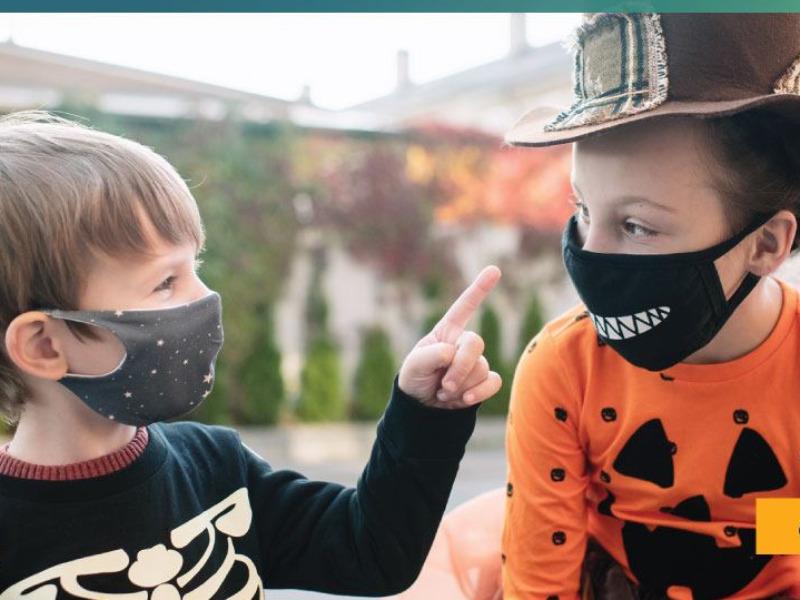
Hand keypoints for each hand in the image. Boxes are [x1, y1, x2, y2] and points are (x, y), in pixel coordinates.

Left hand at [399, 266, 502, 408]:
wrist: (422, 407)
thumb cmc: (415, 378)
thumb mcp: (413, 365)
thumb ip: (430, 355)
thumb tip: (452, 354)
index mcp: (447, 332)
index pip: (465, 306)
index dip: (479, 288)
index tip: (494, 270)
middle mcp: (463, 344)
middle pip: (475, 343)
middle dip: (460, 366)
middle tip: (443, 384)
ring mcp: (475, 362)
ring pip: (481, 367)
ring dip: (461, 385)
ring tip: (443, 393)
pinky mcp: (483, 381)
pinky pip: (493, 382)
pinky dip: (480, 392)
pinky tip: (465, 399)